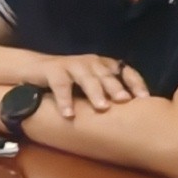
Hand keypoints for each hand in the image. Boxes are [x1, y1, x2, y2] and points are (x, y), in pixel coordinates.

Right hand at [20, 49, 145, 113]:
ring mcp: (71, 65)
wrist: (33, 68)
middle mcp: (90, 62)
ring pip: (87, 79)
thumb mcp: (90, 82)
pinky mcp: (53, 70)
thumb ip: (106, 90)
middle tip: (124, 100)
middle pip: (106, 75)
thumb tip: (132, 112)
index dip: (135, 83)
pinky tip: (69, 115)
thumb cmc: (68, 80)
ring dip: (95, 92)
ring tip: (102, 108)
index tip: (144, 98)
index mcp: (103, 65)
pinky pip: (61, 86)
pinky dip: (65, 100)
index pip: (125, 71)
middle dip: (116, 88)